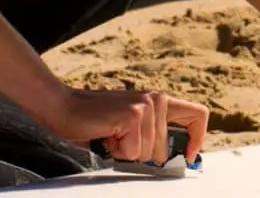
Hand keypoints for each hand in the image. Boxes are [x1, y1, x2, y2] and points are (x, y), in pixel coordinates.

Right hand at [50, 87, 209, 163]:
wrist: (62, 108)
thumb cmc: (93, 123)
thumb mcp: (129, 128)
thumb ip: (151, 136)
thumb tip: (172, 161)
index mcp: (158, 100)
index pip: (197, 114)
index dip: (197, 139)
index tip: (187, 156)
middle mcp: (156, 99)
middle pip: (164, 149)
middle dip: (141, 155)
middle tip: (118, 140)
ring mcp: (147, 105)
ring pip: (149, 153)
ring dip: (126, 152)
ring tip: (110, 134)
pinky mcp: (134, 115)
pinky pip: (134, 152)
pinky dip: (117, 152)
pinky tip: (106, 135)